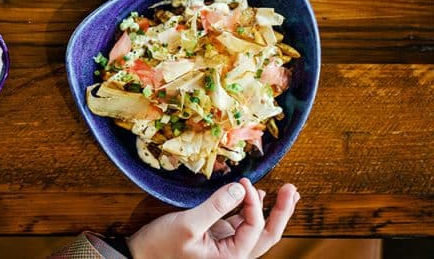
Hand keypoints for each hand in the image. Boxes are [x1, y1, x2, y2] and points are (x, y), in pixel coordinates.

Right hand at [127, 178, 299, 258]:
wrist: (141, 256)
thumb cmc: (162, 246)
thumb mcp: (189, 224)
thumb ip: (217, 206)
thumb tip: (241, 188)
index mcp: (231, 258)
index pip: (254, 227)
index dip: (253, 203)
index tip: (243, 182)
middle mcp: (234, 254)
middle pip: (267, 234)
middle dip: (281, 212)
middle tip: (292, 191)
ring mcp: (227, 245)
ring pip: (257, 229)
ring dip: (270, 210)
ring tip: (286, 192)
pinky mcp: (218, 237)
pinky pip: (241, 223)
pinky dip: (250, 209)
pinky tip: (257, 195)